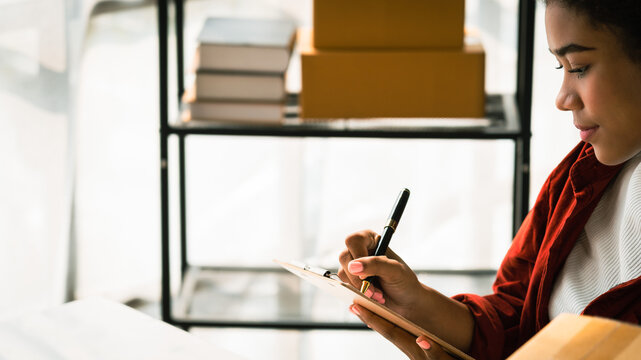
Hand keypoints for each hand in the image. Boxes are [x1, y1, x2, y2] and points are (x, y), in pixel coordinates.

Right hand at [337, 230, 474, 353]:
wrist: (407, 302)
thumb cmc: (404, 282)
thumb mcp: (395, 270)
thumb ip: (376, 264)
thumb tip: (353, 266)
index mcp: (371, 240)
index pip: (353, 241)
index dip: (357, 257)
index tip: (366, 274)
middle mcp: (360, 251)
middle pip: (344, 257)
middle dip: (358, 278)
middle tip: (373, 290)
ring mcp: (354, 267)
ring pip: (343, 273)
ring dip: (359, 288)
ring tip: (377, 295)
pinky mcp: (351, 281)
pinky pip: (344, 286)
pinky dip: (357, 294)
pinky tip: (371, 298)